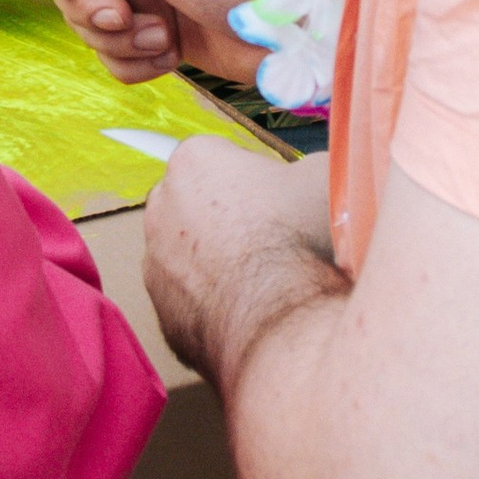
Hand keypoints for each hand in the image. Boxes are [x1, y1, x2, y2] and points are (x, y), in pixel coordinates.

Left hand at [145, 140, 338, 386]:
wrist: (284, 322)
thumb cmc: (301, 240)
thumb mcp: (324, 177)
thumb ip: (304, 168)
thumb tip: (306, 177)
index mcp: (194, 162)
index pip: (221, 157)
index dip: (255, 179)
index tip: (278, 200)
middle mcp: (161, 207)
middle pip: (197, 204)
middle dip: (227, 218)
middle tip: (272, 239)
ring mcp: (154, 264)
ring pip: (188, 256)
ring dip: (217, 263)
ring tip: (264, 282)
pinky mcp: (163, 314)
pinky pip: (191, 303)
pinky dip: (215, 305)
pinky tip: (251, 312)